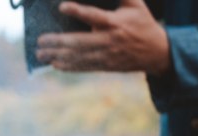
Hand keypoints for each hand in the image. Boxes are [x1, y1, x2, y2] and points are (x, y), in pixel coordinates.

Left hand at [36, 0, 170, 75]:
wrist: (157, 53)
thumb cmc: (143, 24)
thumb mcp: (136, 5)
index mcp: (115, 23)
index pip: (93, 16)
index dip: (78, 11)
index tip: (62, 7)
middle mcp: (108, 40)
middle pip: (79, 42)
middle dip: (58, 42)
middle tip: (40, 40)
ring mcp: (106, 55)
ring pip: (78, 56)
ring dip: (58, 56)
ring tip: (40, 54)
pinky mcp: (105, 66)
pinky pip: (84, 67)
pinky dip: (69, 66)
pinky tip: (55, 64)